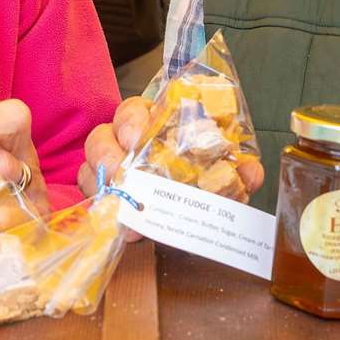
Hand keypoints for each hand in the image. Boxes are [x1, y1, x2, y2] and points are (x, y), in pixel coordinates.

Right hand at [76, 97, 263, 197]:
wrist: (192, 211)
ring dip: (102, 187)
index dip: (130, 121)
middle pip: (100, 138)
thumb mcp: (222, 171)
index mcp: (152, 125)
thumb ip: (238, 169)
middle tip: (123, 172)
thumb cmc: (202, 178)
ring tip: (122, 206)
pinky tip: (127, 228)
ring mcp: (109, 173)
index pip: (132, 111)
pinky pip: (91, 200)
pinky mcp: (104, 200)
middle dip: (107, 154)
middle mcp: (123, 144)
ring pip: (89, 170)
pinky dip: (106, 213)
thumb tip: (250, 173)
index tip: (136, 136)